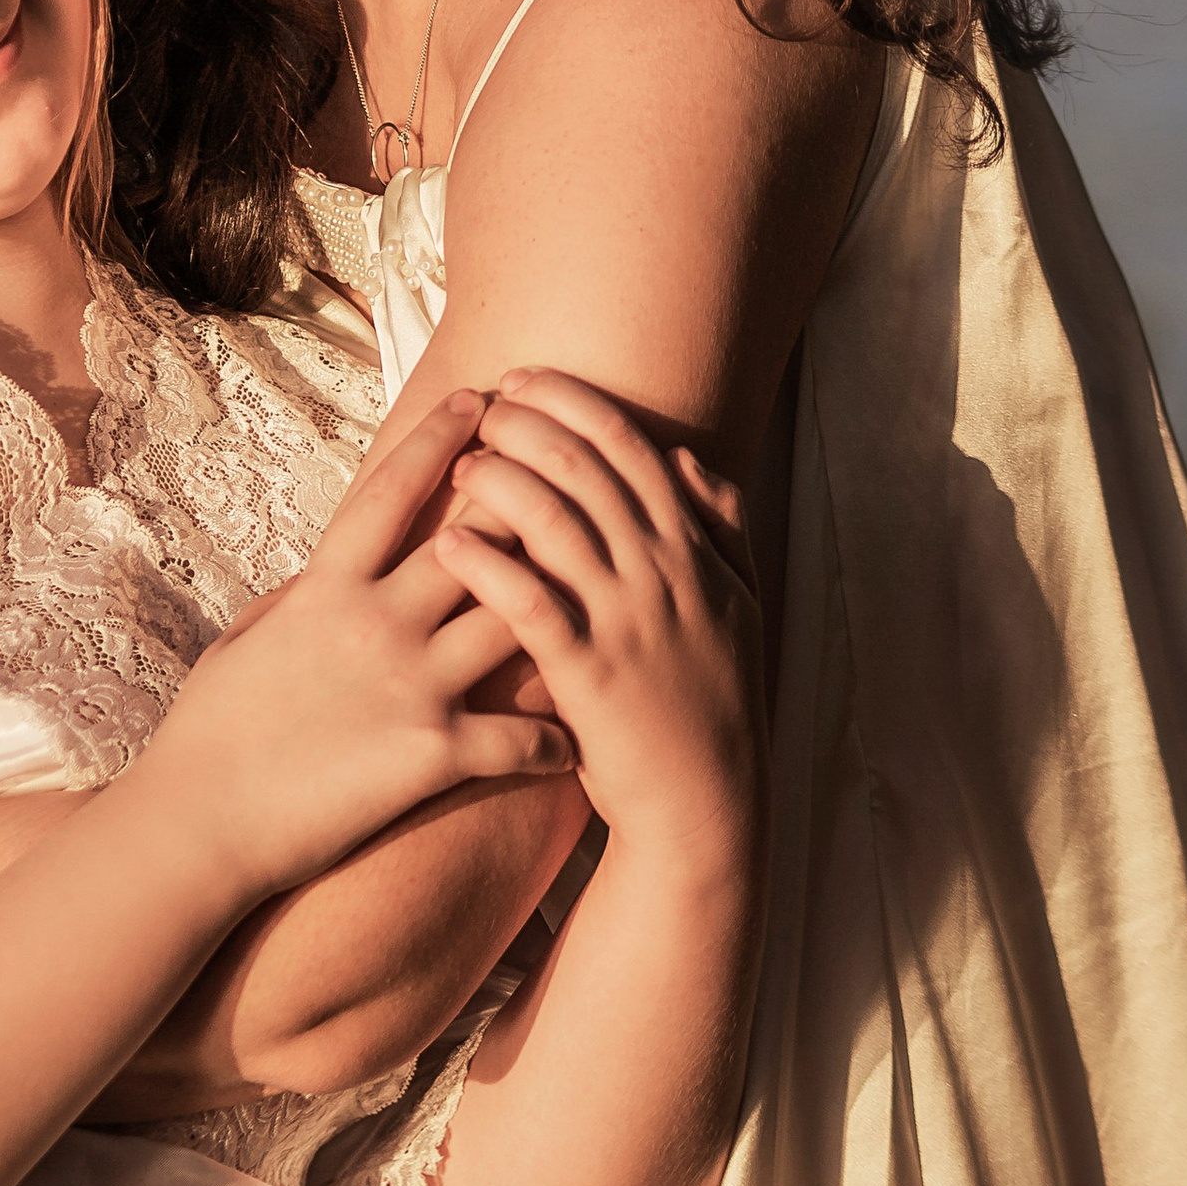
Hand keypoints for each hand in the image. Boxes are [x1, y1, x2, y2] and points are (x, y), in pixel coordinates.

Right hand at [130, 393, 575, 905]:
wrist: (198, 825)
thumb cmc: (207, 737)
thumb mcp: (243, 641)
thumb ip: (293, 600)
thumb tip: (322, 574)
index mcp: (325, 587)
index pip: (392, 490)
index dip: (439, 439)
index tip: (478, 399)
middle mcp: (376, 620)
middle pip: (478, 540)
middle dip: (528, 500)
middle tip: (573, 474)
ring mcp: (410, 684)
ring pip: (517, 619)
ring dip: (562, 606)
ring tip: (604, 595)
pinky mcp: (432, 753)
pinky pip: (519, 735)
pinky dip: (554, 739)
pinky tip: (578, 741)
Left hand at [434, 372, 759, 878]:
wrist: (708, 807)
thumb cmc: (711, 702)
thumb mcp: (738, 604)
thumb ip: (721, 527)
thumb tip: (686, 459)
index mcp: (693, 551)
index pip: (630, 445)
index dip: (572, 400)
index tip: (523, 378)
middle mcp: (663, 574)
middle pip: (586, 469)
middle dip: (526, 424)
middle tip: (480, 406)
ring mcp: (627, 624)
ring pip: (557, 524)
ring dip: (501, 482)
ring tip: (460, 465)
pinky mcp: (590, 678)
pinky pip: (530, 605)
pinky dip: (488, 566)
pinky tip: (447, 544)